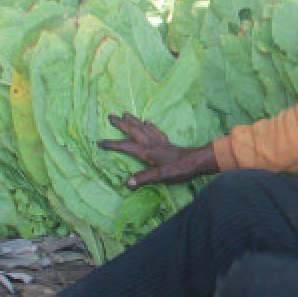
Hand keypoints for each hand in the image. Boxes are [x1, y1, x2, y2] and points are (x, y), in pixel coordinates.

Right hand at [97, 113, 217, 187]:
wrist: (197, 161)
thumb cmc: (180, 169)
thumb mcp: (162, 176)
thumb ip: (145, 178)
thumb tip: (128, 182)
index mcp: (147, 152)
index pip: (126, 147)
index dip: (112, 144)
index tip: (99, 142)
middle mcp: (152, 144)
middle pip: (134, 131)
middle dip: (121, 124)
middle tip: (110, 116)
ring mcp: (160, 142)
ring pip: (144, 128)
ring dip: (134, 121)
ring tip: (125, 113)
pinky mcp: (168, 143)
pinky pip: (157, 132)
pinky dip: (151, 126)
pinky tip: (148, 122)